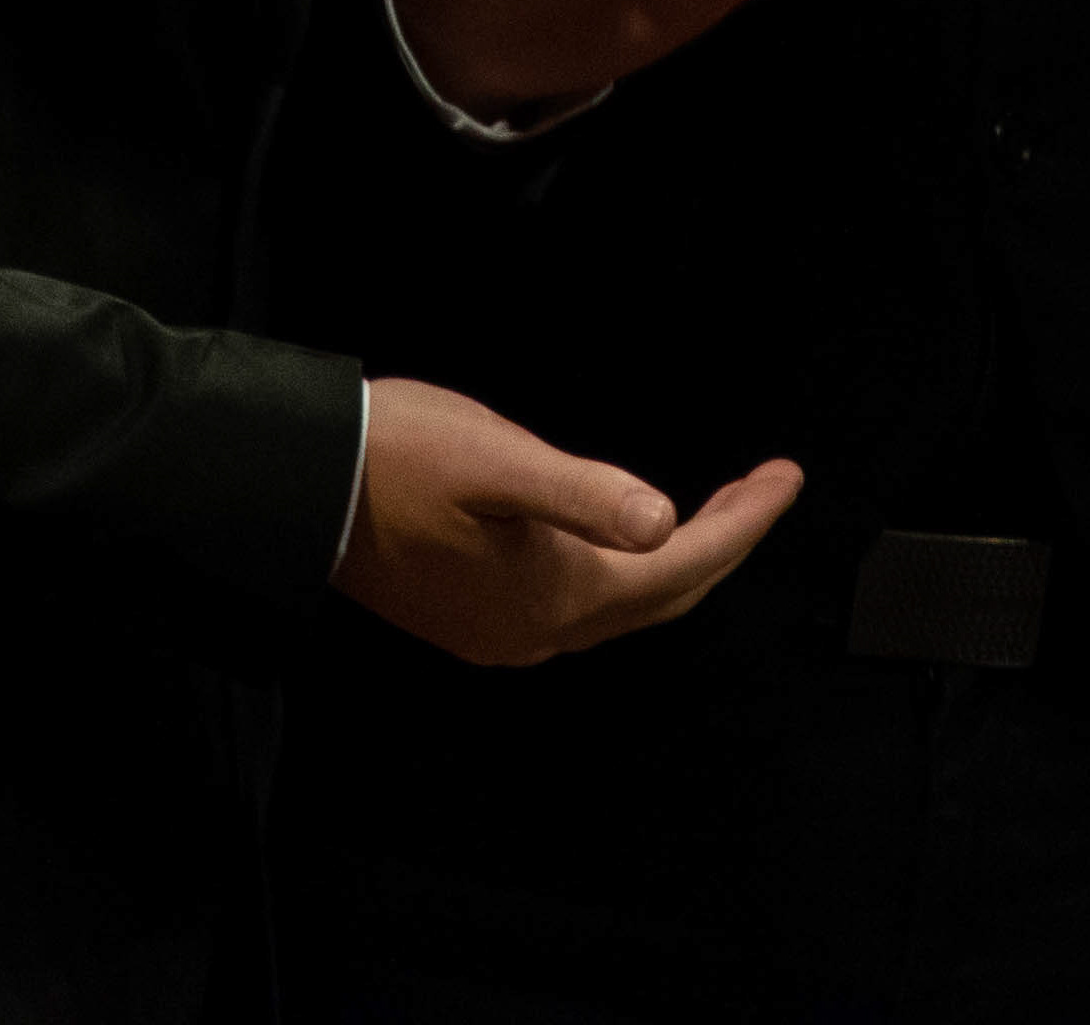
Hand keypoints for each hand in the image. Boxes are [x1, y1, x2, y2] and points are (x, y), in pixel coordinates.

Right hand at [335, 381, 798, 666]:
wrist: (302, 488)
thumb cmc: (397, 457)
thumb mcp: (499, 459)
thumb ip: (584, 492)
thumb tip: (663, 520)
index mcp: (555, 596)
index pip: (681, 568)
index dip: (743, 524)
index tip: (788, 477)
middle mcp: (535, 631)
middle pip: (662, 596)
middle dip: (724, 543)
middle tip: (766, 486)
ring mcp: (501, 632)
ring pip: (624, 605)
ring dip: (678, 561)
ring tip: (720, 507)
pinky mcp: (474, 617)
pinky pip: (581, 606)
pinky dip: (628, 572)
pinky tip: (629, 539)